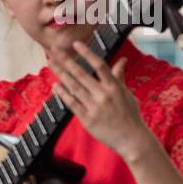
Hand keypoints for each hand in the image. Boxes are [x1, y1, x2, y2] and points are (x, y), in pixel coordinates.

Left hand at [50, 41, 153, 160]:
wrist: (132, 139)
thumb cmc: (130, 115)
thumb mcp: (126, 93)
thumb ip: (119, 76)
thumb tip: (122, 60)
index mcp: (114, 87)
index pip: (99, 65)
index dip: (87, 53)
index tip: (75, 44)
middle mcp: (103, 95)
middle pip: (81, 74)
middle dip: (66, 60)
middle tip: (53, 49)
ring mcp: (94, 107)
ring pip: (74, 87)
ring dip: (61, 74)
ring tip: (51, 63)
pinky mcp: (87, 119)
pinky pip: (72, 104)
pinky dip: (63, 94)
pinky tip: (55, 86)